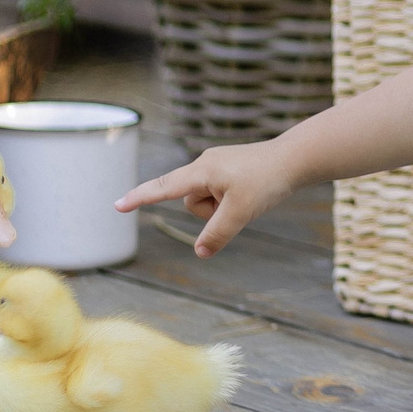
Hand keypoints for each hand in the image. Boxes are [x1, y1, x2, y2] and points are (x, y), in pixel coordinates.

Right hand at [115, 140, 295, 255]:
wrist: (295, 159)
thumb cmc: (268, 180)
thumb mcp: (242, 212)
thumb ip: (217, 233)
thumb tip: (200, 252)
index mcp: (202, 170)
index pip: (163, 187)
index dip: (140, 198)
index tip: (116, 206)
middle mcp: (205, 164)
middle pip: (191, 202)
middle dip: (210, 212)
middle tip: (242, 203)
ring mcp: (217, 165)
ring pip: (206, 201)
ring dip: (222, 207)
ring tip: (249, 196)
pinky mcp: (228, 169)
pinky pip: (219, 194)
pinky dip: (230, 201)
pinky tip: (251, 192)